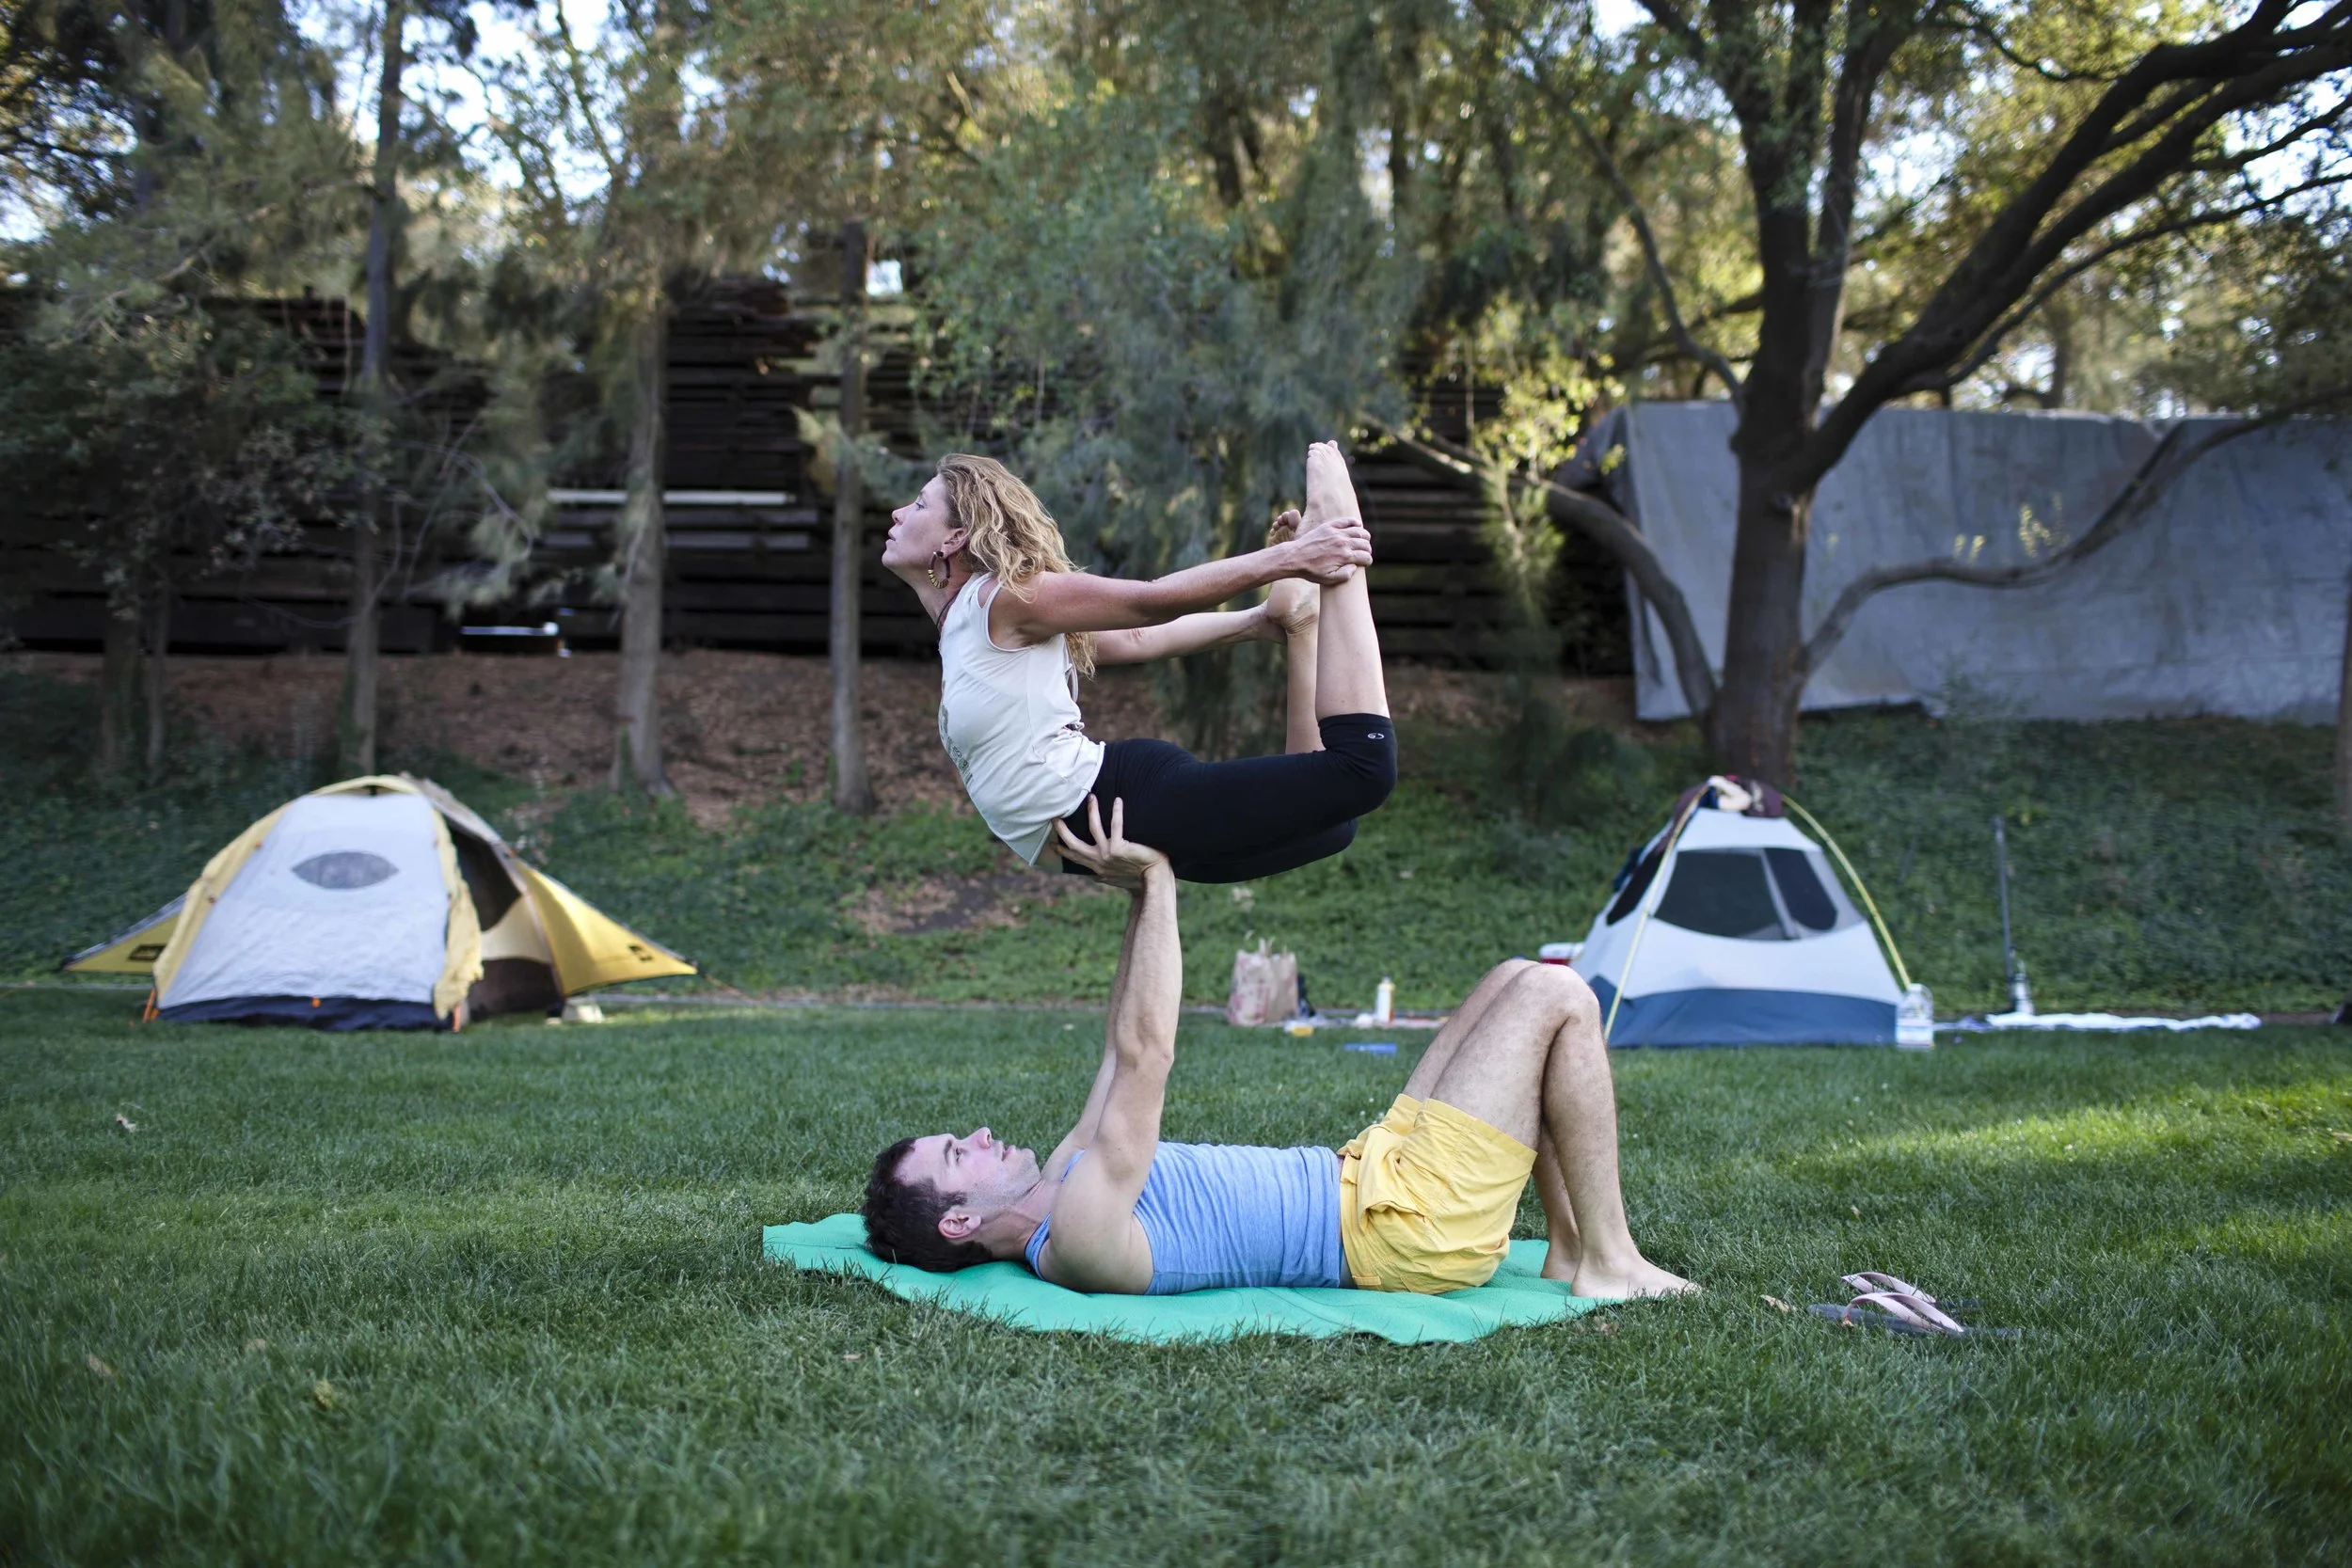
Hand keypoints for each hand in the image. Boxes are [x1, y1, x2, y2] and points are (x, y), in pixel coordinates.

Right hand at [1052, 797, 1167, 890]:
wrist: (1153, 879)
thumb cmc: (1136, 878)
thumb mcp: (1114, 879)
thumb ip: (1103, 876)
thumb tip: (1094, 877)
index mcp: (1097, 867)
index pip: (1075, 857)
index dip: (1062, 851)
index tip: (1051, 843)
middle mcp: (1099, 860)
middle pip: (1075, 844)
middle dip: (1063, 831)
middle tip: (1055, 818)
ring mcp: (1108, 854)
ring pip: (1094, 828)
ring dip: (1092, 811)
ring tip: (1090, 797)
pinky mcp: (1119, 848)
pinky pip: (1116, 825)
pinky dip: (1116, 812)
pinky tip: (1117, 800)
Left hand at [1281, 517, 1371, 585]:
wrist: (1294, 558)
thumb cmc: (1311, 571)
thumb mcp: (1328, 579)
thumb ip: (1345, 575)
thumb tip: (1355, 566)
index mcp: (1344, 557)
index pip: (1366, 557)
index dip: (1368, 561)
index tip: (1365, 563)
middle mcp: (1343, 543)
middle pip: (1365, 543)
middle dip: (1367, 549)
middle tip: (1364, 553)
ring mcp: (1336, 533)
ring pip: (1359, 531)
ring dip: (1364, 536)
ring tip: (1363, 541)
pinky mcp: (1329, 526)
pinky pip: (1347, 520)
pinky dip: (1355, 522)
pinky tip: (1358, 525)